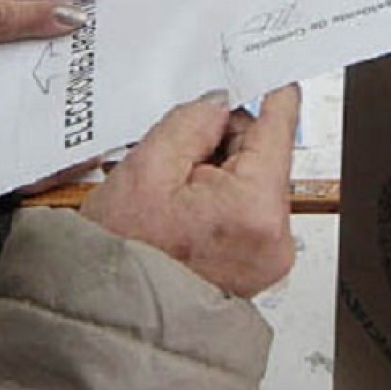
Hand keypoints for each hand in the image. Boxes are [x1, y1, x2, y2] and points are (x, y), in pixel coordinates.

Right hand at [82, 86, 299, 295]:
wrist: (112, 316)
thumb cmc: (121, 256)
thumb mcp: (146, 168)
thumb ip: (192, 122)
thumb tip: (220, 104)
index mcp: (255, 207)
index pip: (278, 129)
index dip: (270, 94)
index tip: (271, 72)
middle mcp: (276, 236)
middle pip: (264, 156)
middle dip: (223, 146)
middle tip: (177, 163)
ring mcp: (270, 255)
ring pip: (254, 182)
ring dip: (219, 175)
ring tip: (175, 198)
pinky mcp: (260, 266)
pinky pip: (249, 211)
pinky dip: (221, 202)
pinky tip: (186, 214)